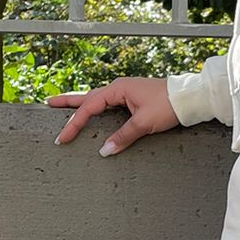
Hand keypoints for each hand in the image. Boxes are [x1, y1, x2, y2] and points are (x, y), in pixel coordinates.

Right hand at [49, 77, 179, 155]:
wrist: (190, 97)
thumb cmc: (169, 105)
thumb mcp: (144, 123)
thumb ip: (123, 137)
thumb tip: (104, 151)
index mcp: (118, 89)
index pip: (89, 107)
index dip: (74, 123)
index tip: (63, 137)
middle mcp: (119, 88)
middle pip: (87, 97)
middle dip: (68, 102)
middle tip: (49, 104)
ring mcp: (126, 92)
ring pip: (97, 99)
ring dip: (81, 104)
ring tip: (64, 107)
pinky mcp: (133, 98)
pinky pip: (108, 103)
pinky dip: (96, 108)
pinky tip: (93, 112)